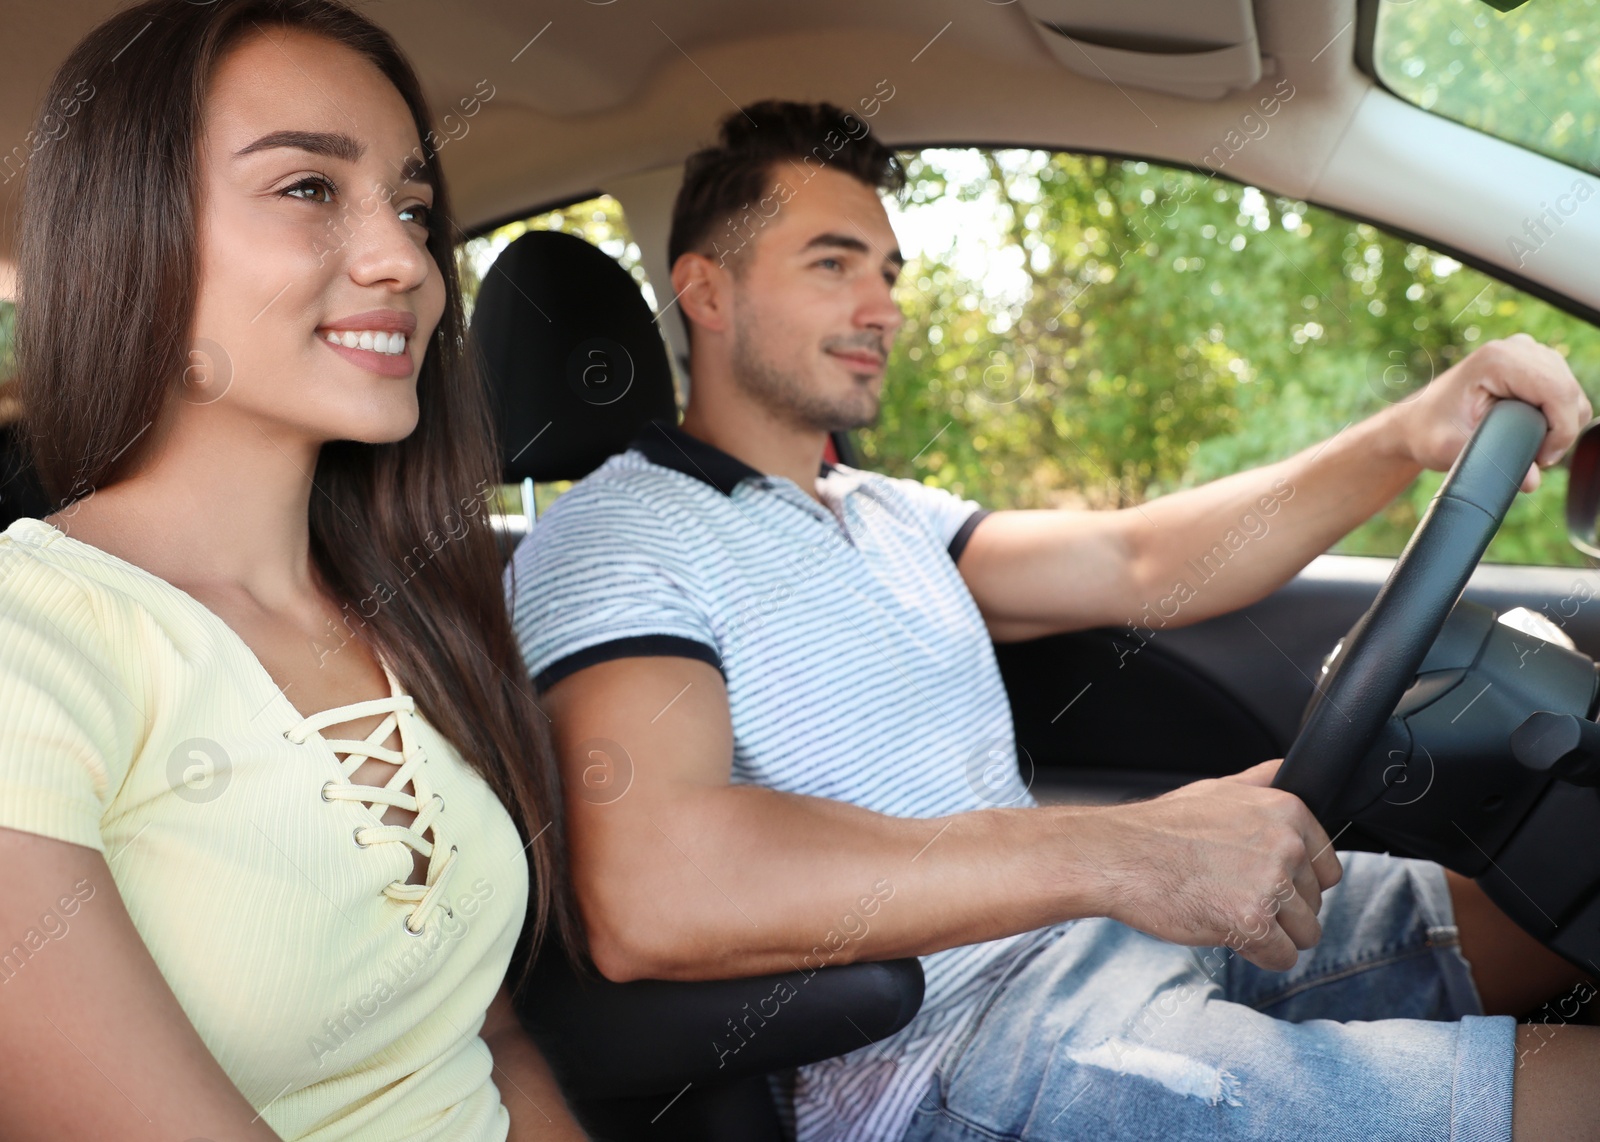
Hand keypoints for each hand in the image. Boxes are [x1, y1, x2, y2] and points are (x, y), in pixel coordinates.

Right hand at [1090, 759, 1340, 970]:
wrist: (1118, 855)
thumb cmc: (1161, 827)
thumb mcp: (1218, 788)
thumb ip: (1261, 782)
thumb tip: (1285, 770)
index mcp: (1286, 811)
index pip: (1328, 867)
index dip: (1296, 881)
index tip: (1263, 880)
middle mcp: (1286, 845)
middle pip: (1316, 903)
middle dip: (1282, 909)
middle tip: (1235, 895)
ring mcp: (1270, 884)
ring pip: (1306, 934)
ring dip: (1273, 935)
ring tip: (1231, 914)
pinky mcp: (1251, 921)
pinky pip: (1282, 957)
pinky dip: (1259, 956)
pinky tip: (1228, 933)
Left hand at [1395, 332, 1591, 492]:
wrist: (1416, 421)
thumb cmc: (1428, 431)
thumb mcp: (1449, 449)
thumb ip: (1491, 463)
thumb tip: (1532, 481)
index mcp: (1498, 360)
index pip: (1558, 392)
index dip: (1560, 431)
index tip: (1541, 459)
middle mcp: (1518, 348)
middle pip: (1570, 392)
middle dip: (1561, 430)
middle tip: (1534, 458)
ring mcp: (1528, 352)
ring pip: (1572, 393)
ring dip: (1560, 425)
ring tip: (1529, 447)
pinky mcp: (1534, 363)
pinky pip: (1565, 392)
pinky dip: (1558, 417)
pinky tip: (1532, 432)